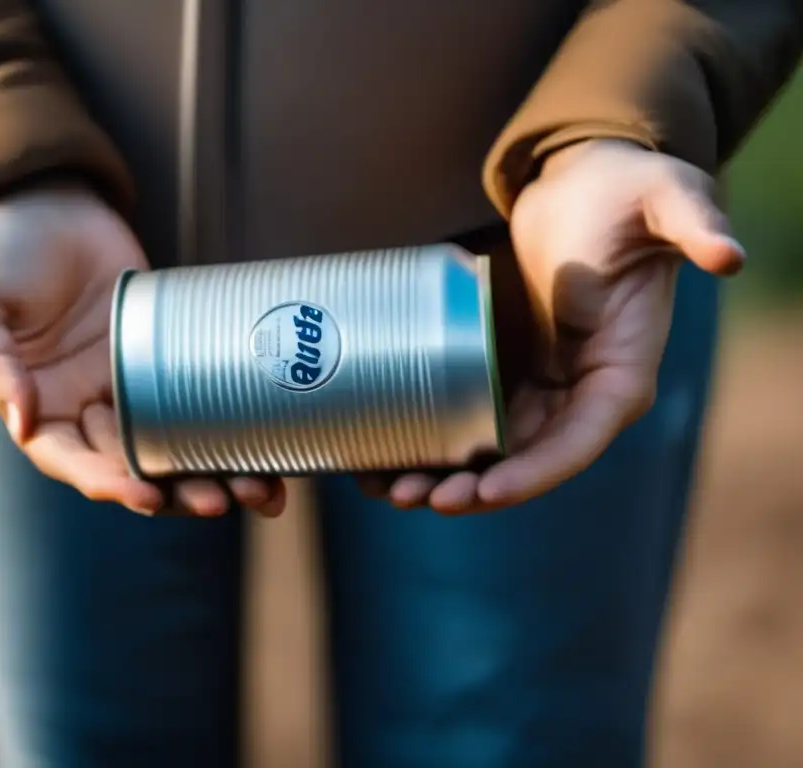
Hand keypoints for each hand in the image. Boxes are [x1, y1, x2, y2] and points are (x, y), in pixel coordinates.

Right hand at [0, 186, 285, 517]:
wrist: (41, 201)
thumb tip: (21, 424)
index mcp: (37, 409)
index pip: (74, 461)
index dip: (110, 483)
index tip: (147, 496)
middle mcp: (86, 406)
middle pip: (136, 463)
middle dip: (178, 488)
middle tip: (222, 501)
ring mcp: (130, 381)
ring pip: (176, 438)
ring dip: (216, 467)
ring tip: (261, 487)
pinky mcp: (165, 353)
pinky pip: (201, 392)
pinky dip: (231, 419)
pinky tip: (269, 437)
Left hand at [368, 139, 744, 513]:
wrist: (584, 182)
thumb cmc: (626, 194)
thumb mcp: (663, 198)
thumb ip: (692, 223)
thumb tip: (728, 255)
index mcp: (620, 373)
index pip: (578, 442)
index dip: (532, 473)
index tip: (484, 490)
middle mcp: (579, 394)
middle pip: (524, 461)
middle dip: (471, 488)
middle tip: (415, 496)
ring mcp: (538, 388)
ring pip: (489, 452)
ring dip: (442, 476)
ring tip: (388, 489)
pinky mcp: (502, 372)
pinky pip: (465, 420)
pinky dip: (430, 441)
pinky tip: (386, 454)